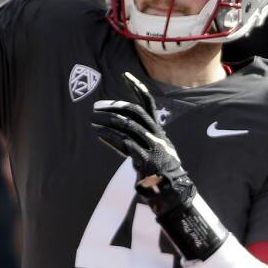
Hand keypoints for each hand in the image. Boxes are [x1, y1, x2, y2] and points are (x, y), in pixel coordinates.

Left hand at [91, 72, 194, 217]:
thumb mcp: (150, 151)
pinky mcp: (147, 159)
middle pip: (135, 112)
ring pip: (128, 126)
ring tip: (93, 120)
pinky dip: (111, 137)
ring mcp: (153, 146)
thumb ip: (135, 140)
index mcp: (158, 130)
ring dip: (108, 121)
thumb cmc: (160, 172)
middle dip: (115, 106)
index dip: (137, 88)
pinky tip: (100, 134)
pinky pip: (126, 144)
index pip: (148, 103)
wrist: (174, 192)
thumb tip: (111, 133)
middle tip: (97, 106)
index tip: (125, 75)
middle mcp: (157, 135)